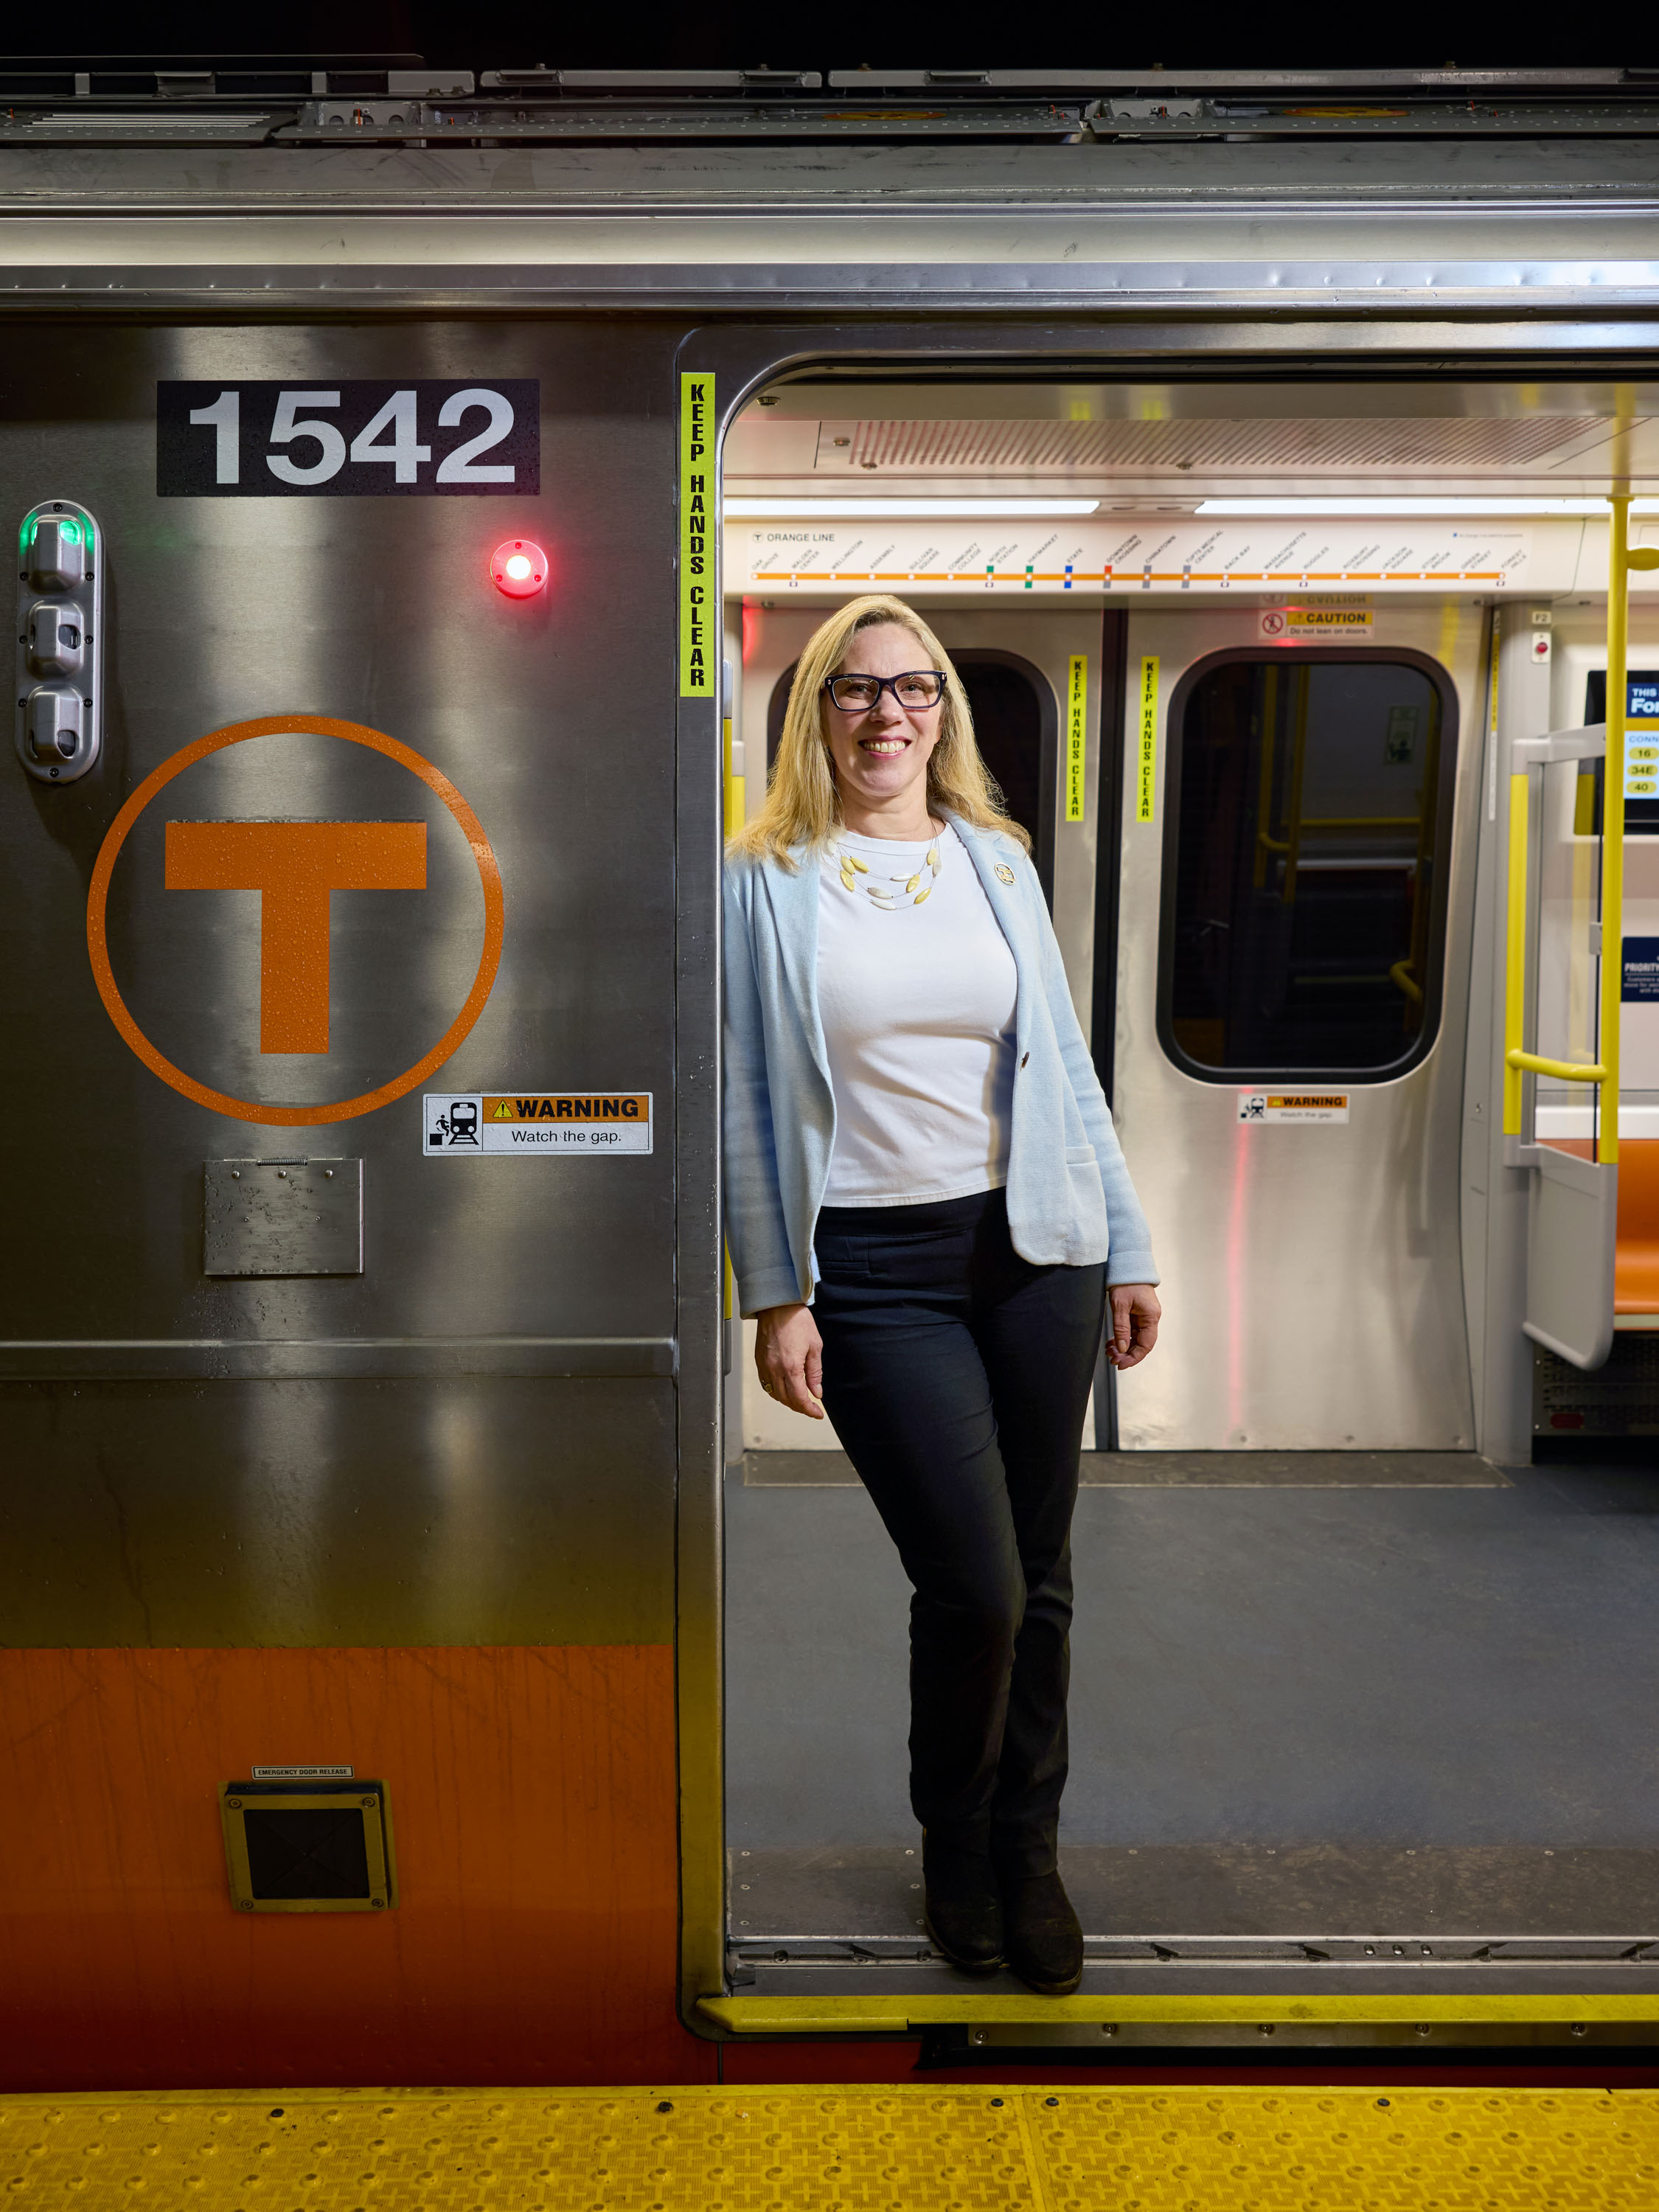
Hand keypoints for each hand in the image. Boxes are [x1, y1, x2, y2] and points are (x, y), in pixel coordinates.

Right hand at [754, 1302, 825, 1418]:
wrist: (777, 1305)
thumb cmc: (796, 1320)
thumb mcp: (815, 1346)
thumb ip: (815, 1372)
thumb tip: (816, 1391)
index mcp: (790, 1367)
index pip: (799, 1398)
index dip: (809, 1410)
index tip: (817, 1413)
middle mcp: (774, 1369)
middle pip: (786, 1400)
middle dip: (799, 1407)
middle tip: (811, 1408)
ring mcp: (764, 1366)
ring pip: (774, 1394)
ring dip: (787, 1401)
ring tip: (799, 1400)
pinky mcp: (759, 1361)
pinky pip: (765, 1384)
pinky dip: (774, 1392)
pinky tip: (783, 1390)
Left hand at [1107, 1284, 1160, 1369]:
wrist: (1127, 1264)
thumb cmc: (1125, 1281)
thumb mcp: (1120, 1306)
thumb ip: (1121, 1328)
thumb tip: (1122, 1349)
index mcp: (1151, 1316)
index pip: (1146, 1344)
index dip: (1134, 1357)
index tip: (1121, 1364)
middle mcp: (1151, 1318)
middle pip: (1141, 1343)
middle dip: (1127, 1354)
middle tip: (1112, 1359)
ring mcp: (1145, 1316)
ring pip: (1136, 1338)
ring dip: (1123, 1347)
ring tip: (1109, 1351)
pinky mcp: (1138, 1313)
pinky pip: (1132, 1331)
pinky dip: (1122, 1338)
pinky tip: (1112, 1342)